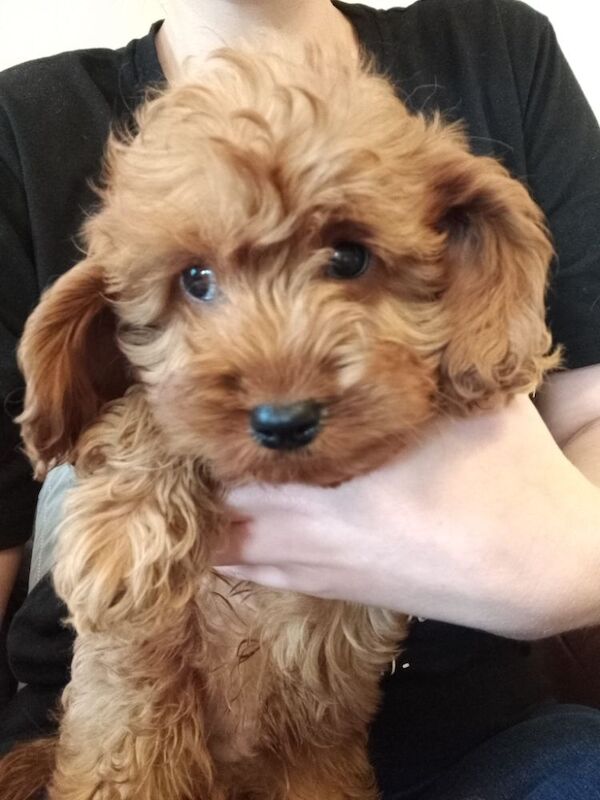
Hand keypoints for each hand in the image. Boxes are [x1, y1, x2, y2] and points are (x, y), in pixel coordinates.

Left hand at [216, 396, 599, 638]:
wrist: (547, 569)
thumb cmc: (510, 480)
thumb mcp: (466, 408)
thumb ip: (424, 369)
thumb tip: (393, 325)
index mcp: (340, 483)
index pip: (245, 464)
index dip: (209, 439)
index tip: (189, 409)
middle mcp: (321, 531)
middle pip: (233, 508)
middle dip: (206, 479)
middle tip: (182, 448)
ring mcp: (333, 570)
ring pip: (245, 553)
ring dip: (214, 525)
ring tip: (185, 499)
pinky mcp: (352, 592)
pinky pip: (275, 582)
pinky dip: (240, 565)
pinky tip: (220, 555)